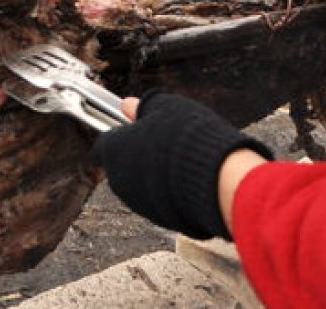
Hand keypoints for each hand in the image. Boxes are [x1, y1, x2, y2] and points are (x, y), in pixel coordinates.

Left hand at [93, 91, 271, 239]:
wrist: (217, 181)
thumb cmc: (187, 139)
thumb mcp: (164, 107)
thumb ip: (141, 107)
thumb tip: (128, 105)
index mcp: (113, 150)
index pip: (108, 140)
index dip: (126, 132)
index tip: (142, 126)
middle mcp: (119, 180)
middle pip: (124, 164)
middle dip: (141, 154)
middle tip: (166, 142)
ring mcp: (139, 203)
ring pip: (143, 184)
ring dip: (156, 174)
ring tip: (184, 160)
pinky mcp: (162, 220)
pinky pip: (162, 201)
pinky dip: (172, 192)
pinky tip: (191, 180)